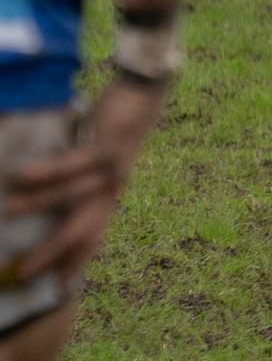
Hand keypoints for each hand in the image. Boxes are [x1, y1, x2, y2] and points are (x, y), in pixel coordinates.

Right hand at [6, 81, 165, 289]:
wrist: (148, 93)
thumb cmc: (116, 127)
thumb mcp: (99, 162)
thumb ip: (80, 182)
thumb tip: (48, 196)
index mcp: (110, 195)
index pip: (94, 237)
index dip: (76, 263)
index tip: (58, 287)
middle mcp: (113, 188)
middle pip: (83, 230)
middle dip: (54, 253)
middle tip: (24, 271)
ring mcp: (112, 169)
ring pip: (70, 196)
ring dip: (36, 205)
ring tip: (5, 210)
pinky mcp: (107, 146)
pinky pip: (73, 164)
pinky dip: (47, 172)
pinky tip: (22, 176)